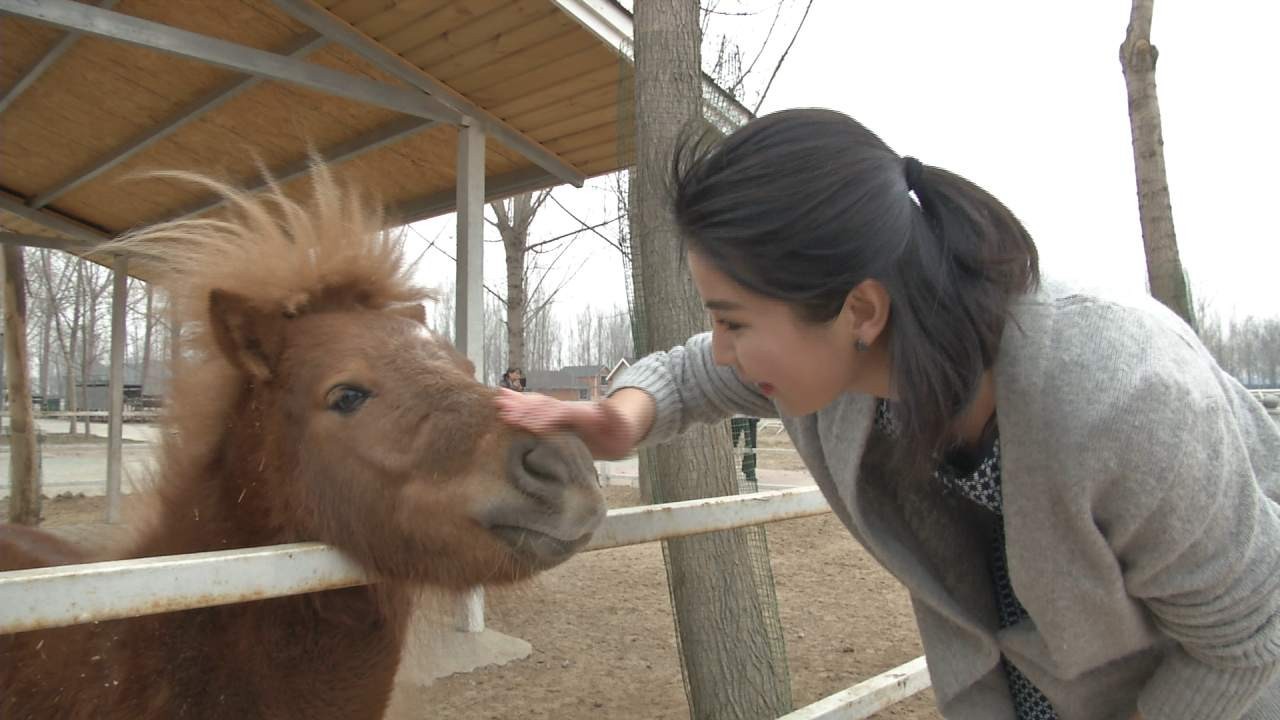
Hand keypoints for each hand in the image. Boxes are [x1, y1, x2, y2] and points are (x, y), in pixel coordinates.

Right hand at [494, 388, 640, 459]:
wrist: (621, 426)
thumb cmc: (621, 432)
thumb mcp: (623, 426)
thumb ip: (614, 416)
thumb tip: (606, 403)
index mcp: (580, 413)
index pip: (558, 413)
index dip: (542, 416)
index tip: (524, 419)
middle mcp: (567, 410)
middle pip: (543, 406)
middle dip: (523, 408)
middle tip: (501, 407)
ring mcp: (561, 414)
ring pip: (537, 406)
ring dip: (519, 404)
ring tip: (498, 401)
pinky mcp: (557, 421)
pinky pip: (537, 413)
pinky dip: (522, 409)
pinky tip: (507, 409)